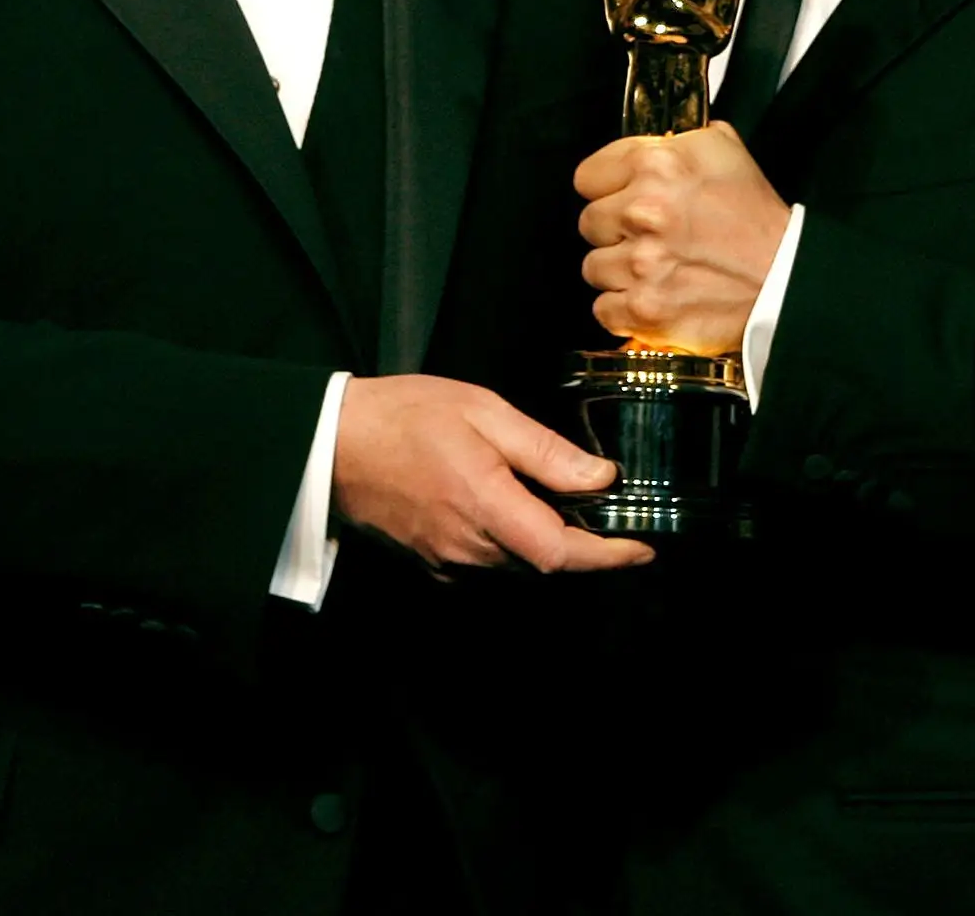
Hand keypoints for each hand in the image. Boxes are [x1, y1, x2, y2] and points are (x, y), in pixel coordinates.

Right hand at [333, 376, 654, 574]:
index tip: (643, 550)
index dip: (608, 556)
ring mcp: (447, 560)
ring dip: (546, 540)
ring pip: (516, 562)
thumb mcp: (483, 412)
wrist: (331, 443)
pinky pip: (487, 561)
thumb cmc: (404, 416)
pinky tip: (511, 507)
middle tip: (612, 515)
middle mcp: (468, 546)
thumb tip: (601, 479)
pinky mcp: (431, 561)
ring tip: (566, 506)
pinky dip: (511, 541)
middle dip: (582, 544)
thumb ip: (545, 451)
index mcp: (485, 505)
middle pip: (543, 561)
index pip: (561, 552)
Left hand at [575, 121, 789, 355]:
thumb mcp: (722, 149)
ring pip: (593, 267)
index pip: (587, 177)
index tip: (621, 198)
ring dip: (619, 271)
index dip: (606, 188)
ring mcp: (641, 264)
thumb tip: (644, 144)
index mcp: (657, 165)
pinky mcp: (644, 308)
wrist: (786, 279)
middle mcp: (643, 211)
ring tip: (656, 269)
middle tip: (649, 237)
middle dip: (614, 230)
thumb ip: (674, 140)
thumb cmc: (756, 218)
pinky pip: (603, 308)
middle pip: (588, 222)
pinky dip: (623, 308)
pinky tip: (652, 296)